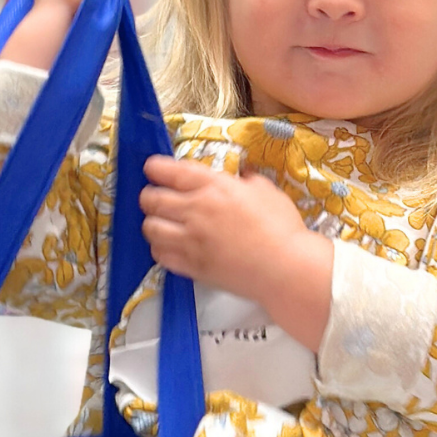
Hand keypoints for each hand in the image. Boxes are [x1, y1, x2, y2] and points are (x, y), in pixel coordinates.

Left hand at [140, 156, 333, 353]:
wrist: (286, 269)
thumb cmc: (282, 228)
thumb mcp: (267, 191)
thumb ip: (247, 180)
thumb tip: (241, 175)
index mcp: (214, 187)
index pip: (170, 171)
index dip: (155, 168)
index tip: (153, 169)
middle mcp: (196, 210)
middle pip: (151, 198)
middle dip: (149, 196)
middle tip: (156, 198)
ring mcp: (190, 241)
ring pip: (150, 228)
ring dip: (153, 223)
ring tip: (163, 224)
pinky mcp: (191, 266)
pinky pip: (160, 255)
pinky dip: (161, 249)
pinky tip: (171, 247)